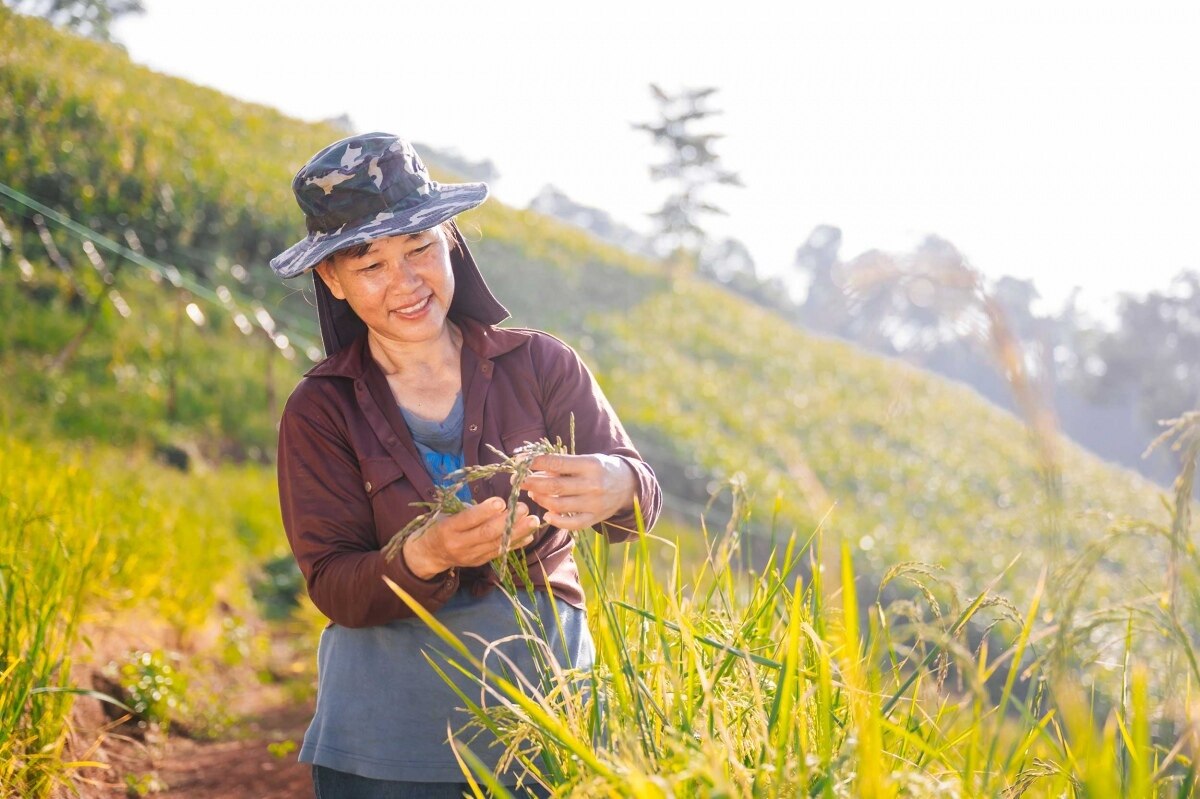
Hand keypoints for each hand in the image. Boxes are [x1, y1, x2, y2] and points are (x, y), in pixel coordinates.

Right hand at [402, 497, 539, 578]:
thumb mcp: (446, 513)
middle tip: (524, 508)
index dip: (485, 511)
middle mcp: (459, 544)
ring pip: (496, 545)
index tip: (502, 501)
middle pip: (486, 533)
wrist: (430, 554)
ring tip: (533, 521)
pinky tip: (529, 535)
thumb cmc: (441, 525)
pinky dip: (515, 544)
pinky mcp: (479, 562)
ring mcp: (471, 555)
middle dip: (508, 521)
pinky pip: (499, 553)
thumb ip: (468, 509)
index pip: (468, 519)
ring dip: (517, 533)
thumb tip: (497, 505)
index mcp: (448, 528)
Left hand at [520, 453, 635, 530]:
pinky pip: (571, 524)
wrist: (628, 485)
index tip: (520, 463)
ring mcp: (594, 503)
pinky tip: (547, 514)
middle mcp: (593, 484)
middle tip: (517, 481)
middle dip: (531, 483)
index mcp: (590, 464)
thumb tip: (531, 470)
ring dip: (540, 499)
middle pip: (554, 486)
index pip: (556, 463)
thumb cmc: (599, 469)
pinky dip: (556, 521)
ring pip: (558, 505)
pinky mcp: (595, 518)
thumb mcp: (584, 460)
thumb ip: (561, 466)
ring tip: (533, 493)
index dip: (535, 463)